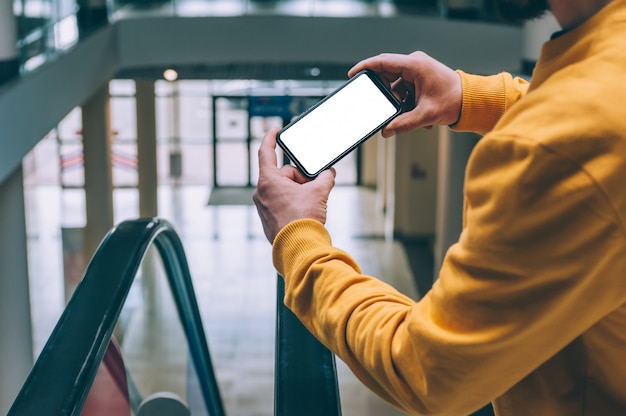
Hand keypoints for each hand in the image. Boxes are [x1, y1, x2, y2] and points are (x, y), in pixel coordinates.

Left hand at [253, 128, 335, 242]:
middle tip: (314, 187)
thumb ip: (325, 178)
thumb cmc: (303, 220)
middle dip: (300, 178)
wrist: (299, 249)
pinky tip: (305, 213)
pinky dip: (294, 203)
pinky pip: (282, 203)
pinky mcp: (269, 220)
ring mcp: (264, 207)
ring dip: (298, 191)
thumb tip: (329, 174)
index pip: (266, 152)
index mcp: (268, 181)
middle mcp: (261, 193)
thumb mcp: (319, 193)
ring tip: (311, 203)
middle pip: (283, 174)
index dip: (270, 138)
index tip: (275, 130)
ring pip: (284, 189)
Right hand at [348, 51, 461, 136]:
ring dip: (398, 101)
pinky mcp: (420, 79)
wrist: (472, 102)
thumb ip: (403, 124)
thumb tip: (386, 131)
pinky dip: (406, 102)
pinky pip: (404, 90)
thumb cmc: (455, 101)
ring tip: (410, 113)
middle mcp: (415, 64)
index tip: (353, 74)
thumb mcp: (426, 115)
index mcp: (415, 65)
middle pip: (387, 76)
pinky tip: (415, 112)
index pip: (383, 62)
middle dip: (385, 94)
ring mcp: (417, 71)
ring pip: (395, 86)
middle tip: (384, 107)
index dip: (365, 67)